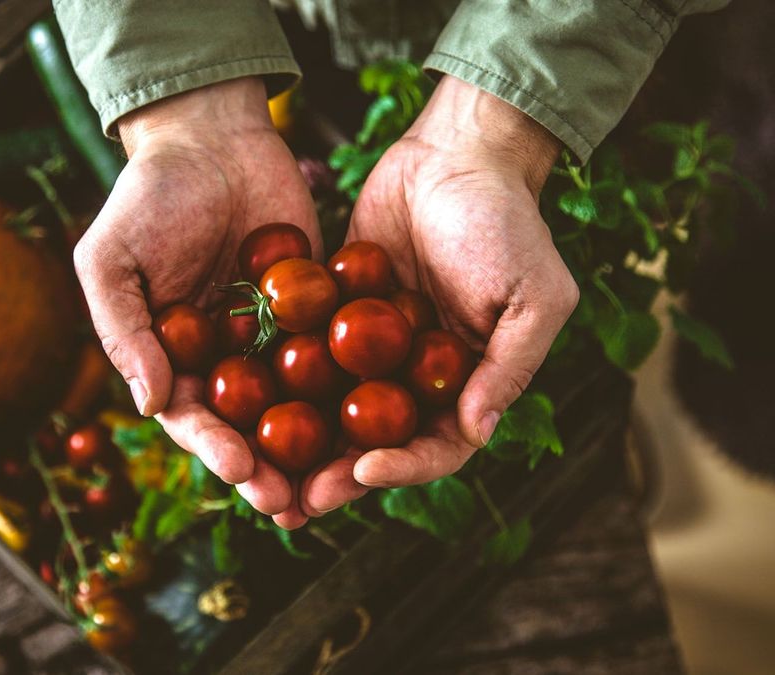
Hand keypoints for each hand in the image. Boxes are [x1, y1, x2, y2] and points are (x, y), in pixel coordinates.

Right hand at [73, 77, 319, 517]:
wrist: (211, 137)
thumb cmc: (147, 197)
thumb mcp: (112, 259)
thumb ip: (124, 330)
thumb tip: (149, 403)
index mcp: (172, 358)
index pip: (193, 417)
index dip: (215, 447)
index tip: (241, 470)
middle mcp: (225, 359)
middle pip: (249, 426)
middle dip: (270, 468)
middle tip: (296, 502)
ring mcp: (273, 337)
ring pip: (297, 404)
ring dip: (315, 448)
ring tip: (339, 483)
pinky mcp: (317, 309)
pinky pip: (335, 351)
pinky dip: (355, 384)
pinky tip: (381, 415)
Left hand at [298, 77, 578, 517]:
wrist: (456, 152)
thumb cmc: (507, 222)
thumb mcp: (533, 295)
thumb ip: (508, 366)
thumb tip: (478, 432)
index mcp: (468, 383)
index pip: (438, 446)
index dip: (404, 468)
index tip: (364, 471)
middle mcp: (418, 376)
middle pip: (378, 442)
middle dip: (339, 474)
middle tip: (297, 501)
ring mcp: (374, 348)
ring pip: (335, 410)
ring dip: (304, 444)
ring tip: (262, 470)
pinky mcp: (336, 313)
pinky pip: (307, 355)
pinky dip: (279, 381)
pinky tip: (241, 402)